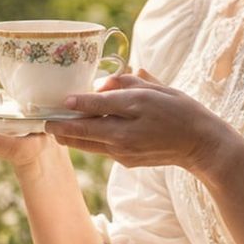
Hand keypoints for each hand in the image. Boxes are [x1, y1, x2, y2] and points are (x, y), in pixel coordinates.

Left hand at [44, 69, 243, 177]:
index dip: (75, 102)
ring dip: (68, 136)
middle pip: (83, 130)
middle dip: (60, 125)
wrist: (200, 145)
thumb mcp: (157, 88)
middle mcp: (126, 133)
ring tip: (53, 127)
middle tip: (43, 119)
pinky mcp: (126, 161)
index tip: (60, 100)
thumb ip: (127, 82)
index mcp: (135, 108)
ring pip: (87, 144)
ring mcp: (124, 151)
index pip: (96, 105)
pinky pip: (100, 149)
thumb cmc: (180, 110)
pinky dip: (87, 141)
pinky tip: (77, 133)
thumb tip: (101, 83)